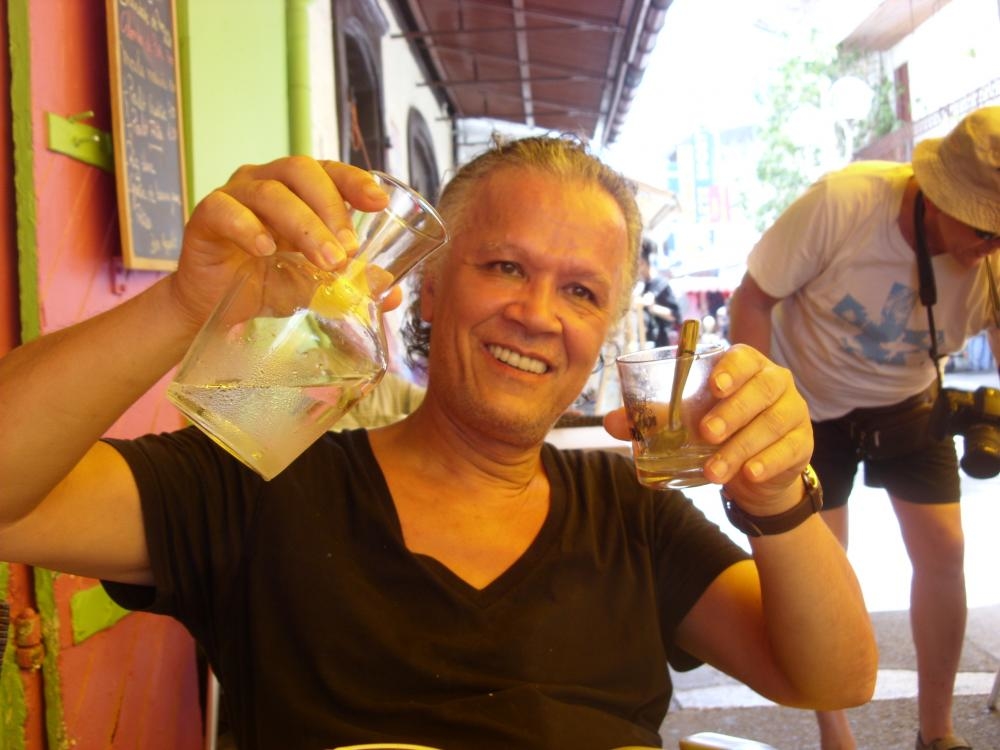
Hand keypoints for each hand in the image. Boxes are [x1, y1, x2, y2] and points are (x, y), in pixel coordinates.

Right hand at [168, 158, 390, 329]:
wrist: (214, 309)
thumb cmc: (266, 284)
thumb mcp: (314, 284)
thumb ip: (349, 284)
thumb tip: (390, 293)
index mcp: (298, 190)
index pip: (329, 171)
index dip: (354, 181)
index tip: (378, 202)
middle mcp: (266, 182)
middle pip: (300, 171)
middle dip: (330, 209)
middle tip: (347, 251)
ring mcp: (234, 195)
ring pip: (269, 192)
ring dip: (302, 225)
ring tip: (323, 261)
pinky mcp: (205, 217)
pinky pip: (224, 209)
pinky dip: (247, 226)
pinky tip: (264, 248)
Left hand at [605, 344, 811, 512]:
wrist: (752, 472)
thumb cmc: (716, 432)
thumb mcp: (685, 423)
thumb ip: (652, 419)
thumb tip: (610, 421)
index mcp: (745, 367)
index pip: (742, 357)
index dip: (731, 369)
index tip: (713, 386)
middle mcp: (774, 383)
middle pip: (761, 389)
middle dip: (733, 411)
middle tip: (706, 434)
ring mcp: (792, 412)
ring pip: (773, 423)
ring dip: (742, 447)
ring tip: (714, 470)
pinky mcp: (803, 443)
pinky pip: (789, 449)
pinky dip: (768, 462)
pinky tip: (750, 473)